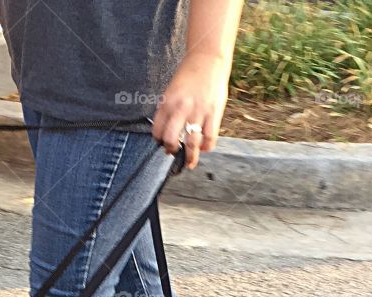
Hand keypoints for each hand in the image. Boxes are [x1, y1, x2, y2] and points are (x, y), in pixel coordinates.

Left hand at [154, 53, 229, 168]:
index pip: (157, 129)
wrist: (208, 58)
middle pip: (171, 139)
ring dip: (190, 157)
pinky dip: (206, 147)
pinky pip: (209, 138)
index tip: (161, 142)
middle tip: (173, 152)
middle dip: (171, 150)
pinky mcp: (214, 113)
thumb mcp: (172, 90)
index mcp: (168, 102)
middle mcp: (181, 108)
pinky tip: (204, 148)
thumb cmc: (189, 74)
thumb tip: (168, 130)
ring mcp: (198, 112)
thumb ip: (169, 108)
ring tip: (189, 163)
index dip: (158, 139)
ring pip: (191, 143)